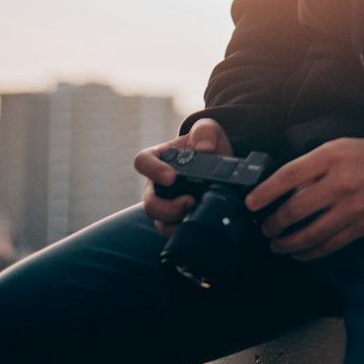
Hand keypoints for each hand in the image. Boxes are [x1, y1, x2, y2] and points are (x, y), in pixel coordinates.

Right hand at [135, 118, 232, 236]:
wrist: (221, 165)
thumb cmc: (207, 145)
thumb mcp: (209, 131)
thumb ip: (205, 132)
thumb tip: (204, 148)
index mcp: (159, 158)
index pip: (143, 162)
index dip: (153, 170)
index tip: (171, 177)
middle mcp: (157, 184)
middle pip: (149, 202)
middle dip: (166, 207)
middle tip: (189, 202)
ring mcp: (165, 204)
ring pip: (159, 221)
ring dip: (175, 222)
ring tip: (195, 214)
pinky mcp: (176, 221)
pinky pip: (172, 232)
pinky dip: (183, 232)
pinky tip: (197, 226)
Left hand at [245, 137, 363, 260]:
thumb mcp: (335, 149)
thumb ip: (310, 167)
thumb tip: (284, 190)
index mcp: (329, 158)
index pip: (288, 176)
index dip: (265, 192)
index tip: (250, 204)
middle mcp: (338, 183)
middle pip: (295, 209)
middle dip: (273, 223)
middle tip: (264, 228)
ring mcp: (350, 208)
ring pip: (310, 234)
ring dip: (287, 243)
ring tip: (276, 245)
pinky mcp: (360, 227)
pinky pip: (329, 245)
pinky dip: (310, 253)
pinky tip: (299, 254)